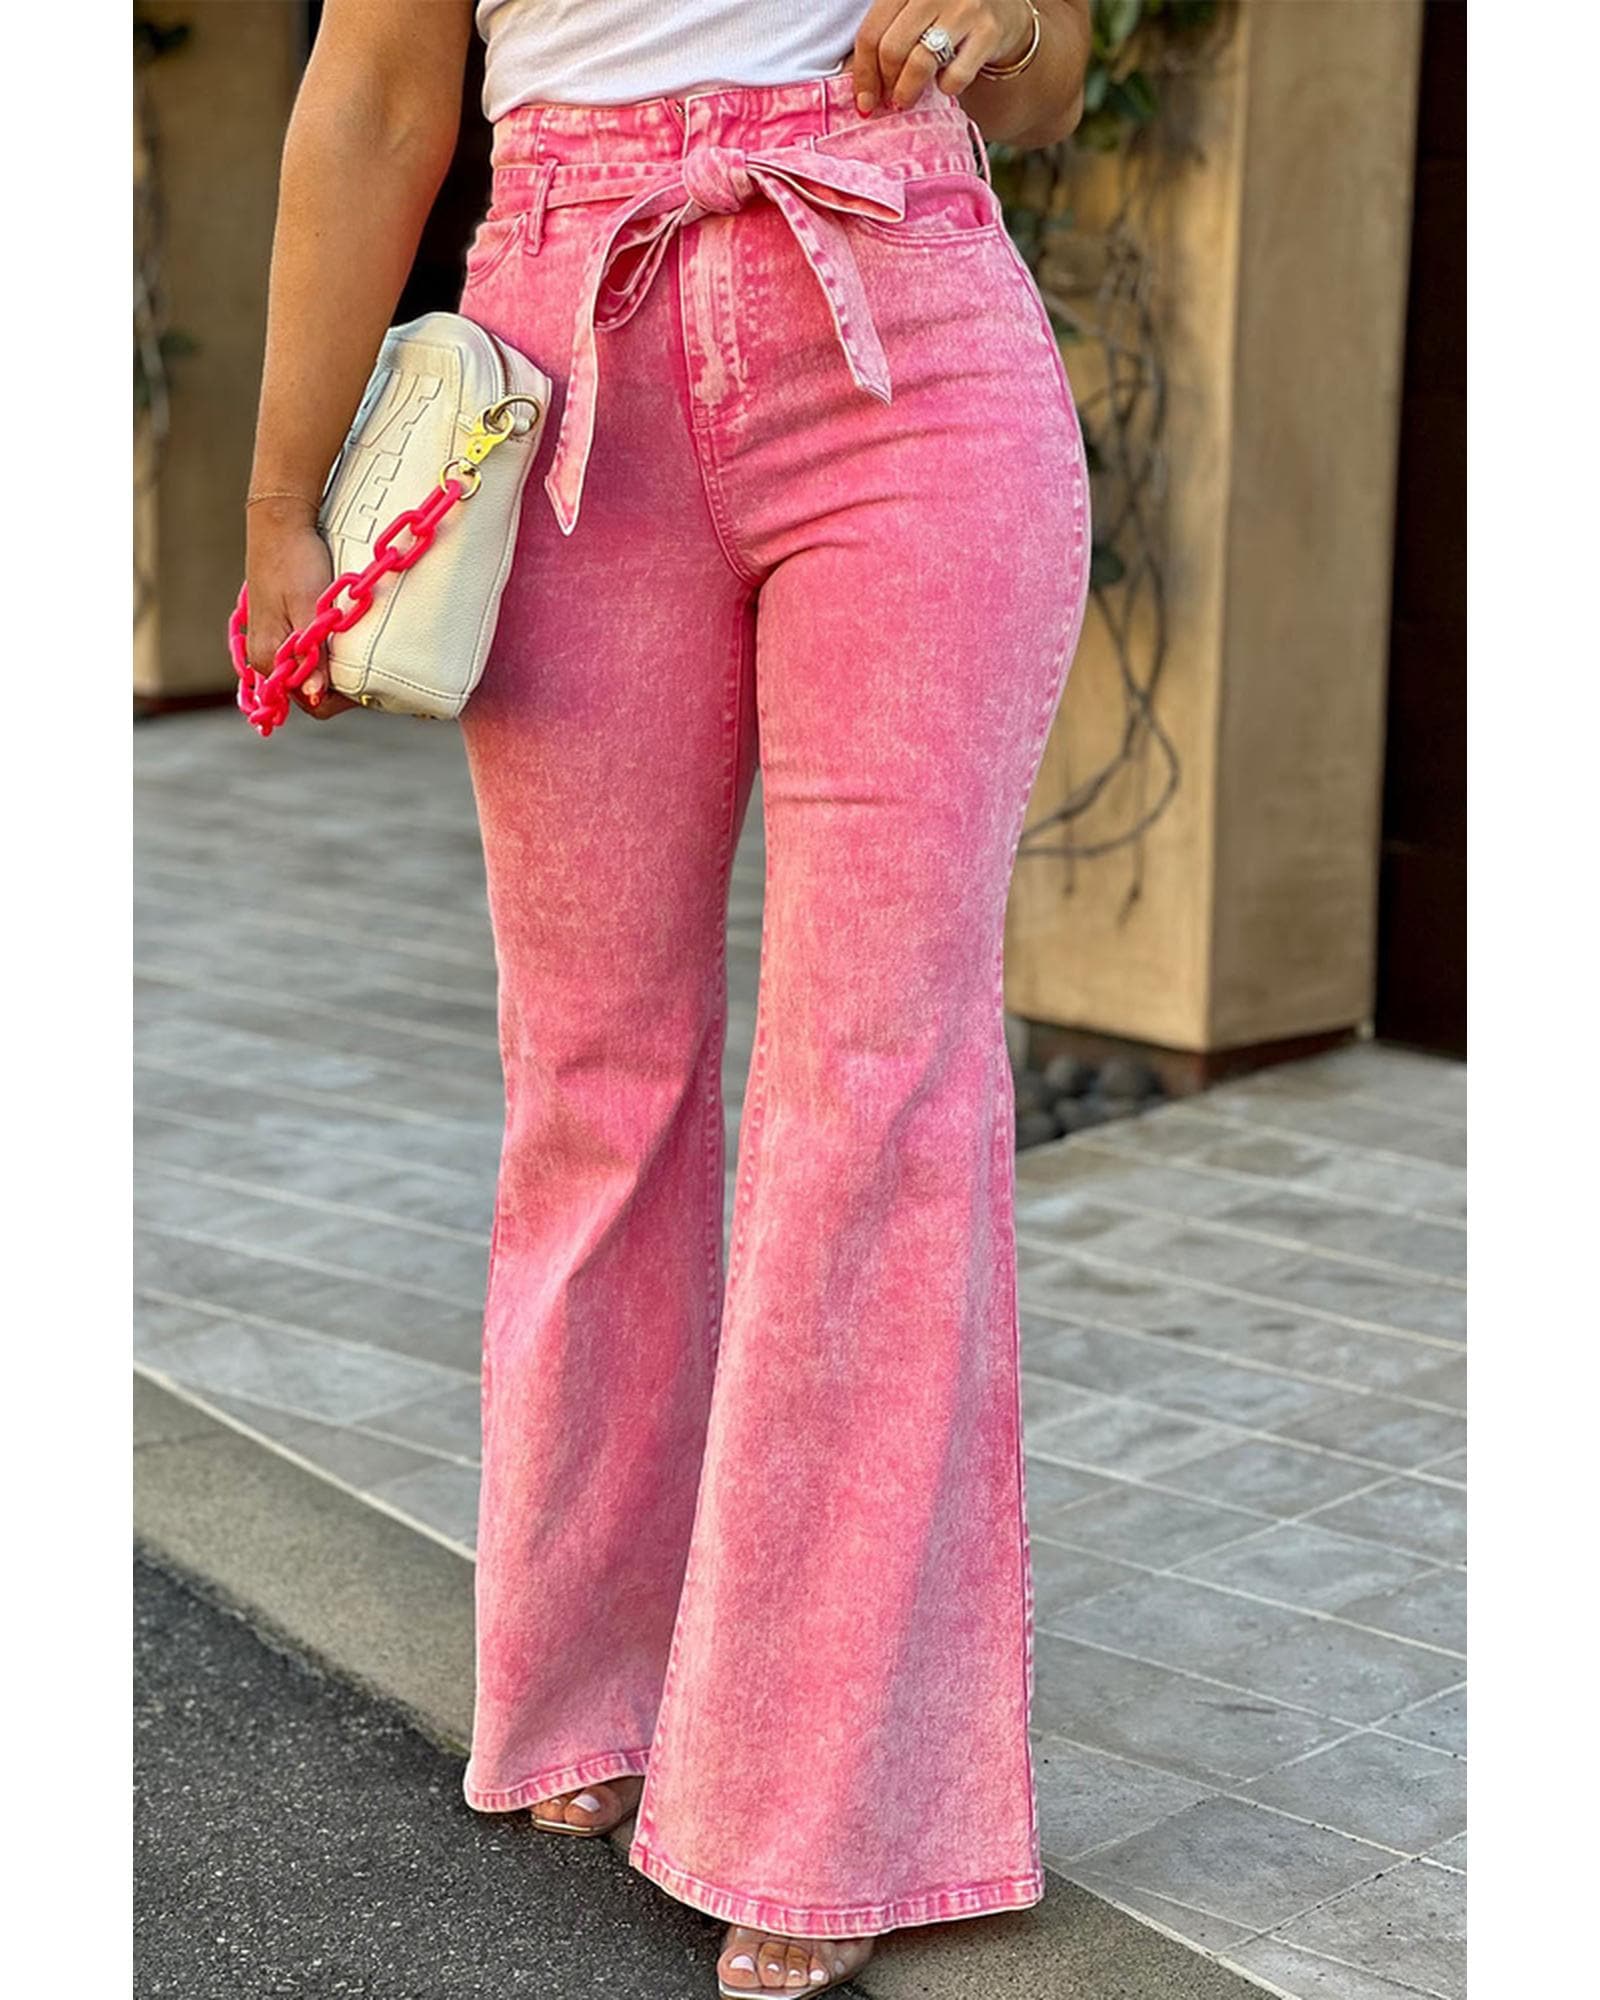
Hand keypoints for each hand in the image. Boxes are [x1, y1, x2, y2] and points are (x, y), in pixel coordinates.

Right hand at [242, 501, 353, 719]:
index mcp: (269, 657)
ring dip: (332, 669)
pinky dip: (324, 654)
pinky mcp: (278, 630)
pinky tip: (340, 640)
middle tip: (368, 663)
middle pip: (310, 692)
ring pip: (308, 675)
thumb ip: (313, 655)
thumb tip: (315, 695)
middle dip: (339, 686)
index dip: (341, 699)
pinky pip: (303, 656)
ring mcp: (270, 644)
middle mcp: (265, 657)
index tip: (366, 683)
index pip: (310, 703)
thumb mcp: (309, 608)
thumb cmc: (295, 560)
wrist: (280, 523)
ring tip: (355, 649)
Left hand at [850, 0, 1035, 115]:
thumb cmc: (947, 15)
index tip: (864, 103)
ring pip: (920, 63)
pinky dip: (946, 89)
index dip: (863, 74)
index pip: (871, 31)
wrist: (1005, 9)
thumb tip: (858, 87)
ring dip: (908, 92)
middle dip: (886, 84)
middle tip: (890, 100)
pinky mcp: (989, 30)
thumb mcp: (912, 11)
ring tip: (906, 101)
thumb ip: (886, 34)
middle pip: (892, 49)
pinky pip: (954, 76)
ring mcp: (964, 6)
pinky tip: (946, 83)